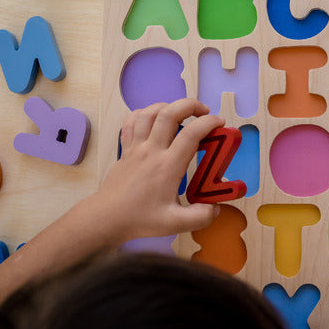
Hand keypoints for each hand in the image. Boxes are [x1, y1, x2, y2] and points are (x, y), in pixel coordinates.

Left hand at [97, 98, 223, 240]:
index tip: (220, 124)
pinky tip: (154, 119)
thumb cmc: (140, 219)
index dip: (209, 123)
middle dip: (190, 105)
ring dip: (168, 106)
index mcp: (167, 167)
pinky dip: (144, 114)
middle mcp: (151, 151)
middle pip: (169, 113)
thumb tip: (215, 207)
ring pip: (149, 113)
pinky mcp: (126, 149)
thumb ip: (200, 217)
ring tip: (181, 113)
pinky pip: (131, 122)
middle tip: (204, 112)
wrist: (107, 218)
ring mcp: (136, 148)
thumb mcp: (175, 223)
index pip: (191, 134)